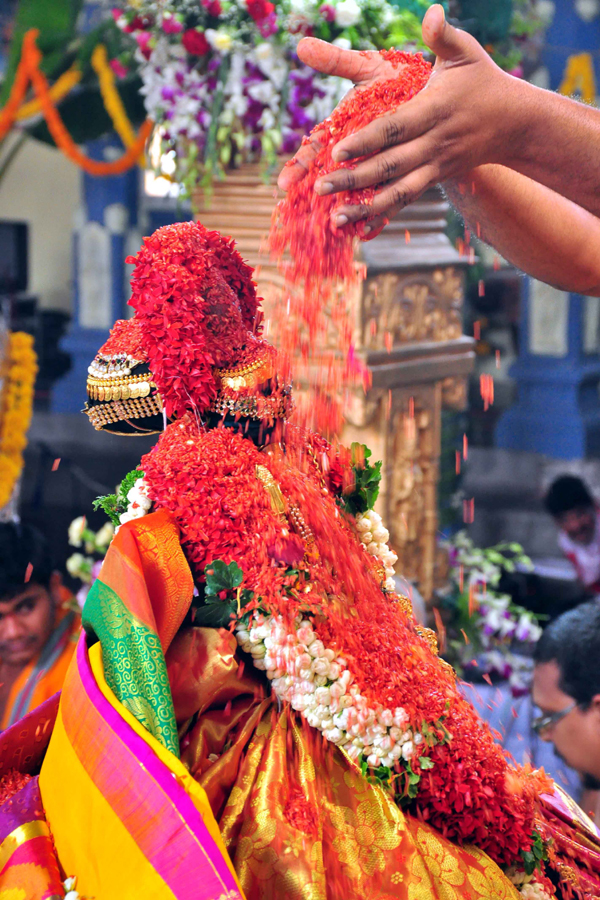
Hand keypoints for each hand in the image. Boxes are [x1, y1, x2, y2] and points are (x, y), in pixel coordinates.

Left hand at [278, 5, 527, 231]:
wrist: (515, 124)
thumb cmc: (483, 81)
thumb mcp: (466, 52)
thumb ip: (443, 36)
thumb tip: (433, 11)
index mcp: (434, 110)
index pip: (395, 128)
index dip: (366, 141)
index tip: (336, 150)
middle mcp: (434, 144)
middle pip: (389, 165)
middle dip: (353, 178)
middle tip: (319, 188)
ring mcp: (435, 166)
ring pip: (397, 191)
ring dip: (364, 207)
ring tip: (334, 219)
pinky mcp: (434, 179)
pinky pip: (405, 201)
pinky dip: (382, 216)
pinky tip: (358, 230)